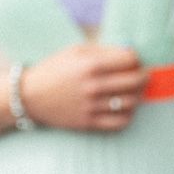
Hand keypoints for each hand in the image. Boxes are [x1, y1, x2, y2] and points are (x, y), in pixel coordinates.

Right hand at [15, 44, 145, 131]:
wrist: (29, 96)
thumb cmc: (54, 69)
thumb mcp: (74, 51)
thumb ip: (102, 51)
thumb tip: (129, 53)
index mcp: (90, 64)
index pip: (130, 59)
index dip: (135, 58)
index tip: (133, 60)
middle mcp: (93, 86)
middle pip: (136, 81)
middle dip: (144, 76)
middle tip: (142, 75)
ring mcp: (92, 106)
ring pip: (132, 102)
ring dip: (137, 95)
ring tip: (133, 92)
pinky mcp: (89, 122)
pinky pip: (121, 122)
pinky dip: (128, 115)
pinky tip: (124, 108)